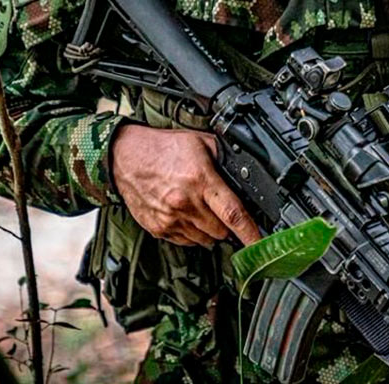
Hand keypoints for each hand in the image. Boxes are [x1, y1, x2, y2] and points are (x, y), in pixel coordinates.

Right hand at [111, 124, 260, 246]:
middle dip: (228, 225)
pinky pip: (186, 242)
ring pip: (205, 240)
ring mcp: (170, 219)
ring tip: (200, 208)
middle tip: (221, 209)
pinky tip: (186, 214)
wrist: (125, 156)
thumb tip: (248, 172)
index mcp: (200, 181)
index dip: (252, 234)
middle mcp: (185, 203)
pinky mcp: (158, 229)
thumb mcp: (202, 143)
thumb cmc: (163, 148)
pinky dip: (192, 233)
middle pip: (222, 232)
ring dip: (210, 230)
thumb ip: (226, 158)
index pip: (233, 214)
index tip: (263, 246)